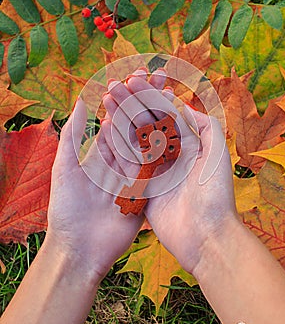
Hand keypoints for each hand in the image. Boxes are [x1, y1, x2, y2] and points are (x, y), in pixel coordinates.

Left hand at [46, 68, 166, 280]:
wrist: (80, 249)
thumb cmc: (67, 208)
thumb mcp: (66, 167)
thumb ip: (74, 135)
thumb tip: (82, 100)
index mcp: (100, 153)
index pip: (117, 117)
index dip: (128, 96)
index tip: (139, 73)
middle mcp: (120, 161)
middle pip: (137, 125)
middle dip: (148, 100)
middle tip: (162, 74)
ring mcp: (135, 175)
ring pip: (150, 141)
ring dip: (161, 116)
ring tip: (173, 90)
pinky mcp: (147, 191)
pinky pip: (157, 166)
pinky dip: (167, 146)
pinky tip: (179, 125)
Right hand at [104, 72, 237, 274]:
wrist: (205, 236)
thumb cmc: (215, 195)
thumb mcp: (217, 155)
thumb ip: (205, 126)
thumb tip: (185, 106)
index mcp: (187, 144)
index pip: (166, 113)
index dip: (150, 95)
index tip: (134, 79)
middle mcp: (169, 154)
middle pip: (147, 122)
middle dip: (131, 102)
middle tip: (114, 84)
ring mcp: (154, 170)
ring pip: (134, 138)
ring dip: (120, 117)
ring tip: (106, 98)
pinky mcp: (141, 188)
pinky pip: (127, 163)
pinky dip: (116, 145)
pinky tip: (104, 126)